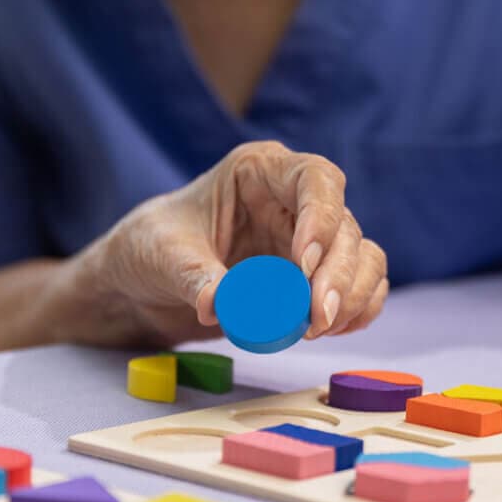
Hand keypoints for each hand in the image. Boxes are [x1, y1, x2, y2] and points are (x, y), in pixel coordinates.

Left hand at [64, 140, 388, 347]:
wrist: (140, 286)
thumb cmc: (147, 249)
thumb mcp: (162, 257)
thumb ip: (193, 277)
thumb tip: (219, 306)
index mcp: (257, 172)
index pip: (314, 179)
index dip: (321, 219)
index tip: (304, 265)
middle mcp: (290, 201)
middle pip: (345, 226)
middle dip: (338, 275)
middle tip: (315, 320)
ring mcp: (305, 241)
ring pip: (361, 257)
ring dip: (353, 295)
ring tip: (317, 329)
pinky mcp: (309, 280)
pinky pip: (358, 287)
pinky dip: (358, 309)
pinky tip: (337, 330)